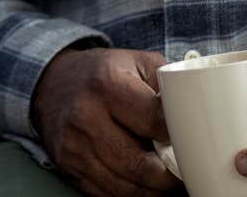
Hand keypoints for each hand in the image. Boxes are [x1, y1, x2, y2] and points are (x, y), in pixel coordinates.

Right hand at [32, 46, 180, 196]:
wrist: (53, 83)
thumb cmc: (102, 74)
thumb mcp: (137, 63)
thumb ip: (167, 85)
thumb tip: (193, 116)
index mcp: (107, 84)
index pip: (154, 121)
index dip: (177, 135)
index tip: (188, 140)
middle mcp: (86, 116)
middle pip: (140, 164)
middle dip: (169, 175)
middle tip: (183, 172)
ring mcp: (74, 145)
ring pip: (125, 186)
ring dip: (152, 190)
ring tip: (166, 181)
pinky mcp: (68, 165)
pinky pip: (106, 194)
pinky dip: (130, 194)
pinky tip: (143, 185)